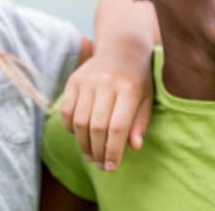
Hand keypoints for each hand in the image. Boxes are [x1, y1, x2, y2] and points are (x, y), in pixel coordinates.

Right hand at [59, 51, 153, 170]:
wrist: (122, 49)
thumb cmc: (138, 79)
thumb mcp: (147, 98)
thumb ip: (141, 122)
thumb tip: (134, 147)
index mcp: (129, 88)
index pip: (118, 127)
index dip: (113, 150)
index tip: (112, 167)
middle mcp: (107, 83)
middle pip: (97, 126)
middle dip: (97, 151)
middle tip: (100, 164)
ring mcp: (88, 80)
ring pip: (80, 121)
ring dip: (83, 144)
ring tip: (90, 155)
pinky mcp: (73, 80)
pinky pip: (67, 111)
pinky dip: (70, 128)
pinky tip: (79, 136)